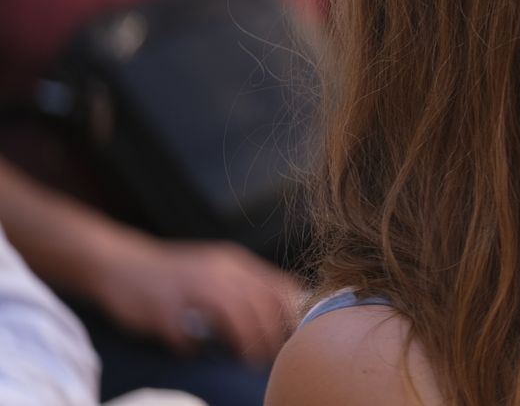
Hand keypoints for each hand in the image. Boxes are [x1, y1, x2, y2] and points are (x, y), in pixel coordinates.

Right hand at [93, 237, 303, 362]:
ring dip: (244, 340)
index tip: (296, 336)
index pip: (275, 286)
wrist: (120, 264)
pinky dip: (193, 347)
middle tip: (273, 357)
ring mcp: (188, 289)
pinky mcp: (161, 308)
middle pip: (257, 302)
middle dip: (270, 333)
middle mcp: (215, 272)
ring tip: (248, 360)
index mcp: (232, 264)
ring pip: (230, 313)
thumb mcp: (217, 270)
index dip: (289, 314)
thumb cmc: (174, 275)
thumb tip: (287, 307)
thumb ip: (246, 286)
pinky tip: (195, 353)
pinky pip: (184, 334)